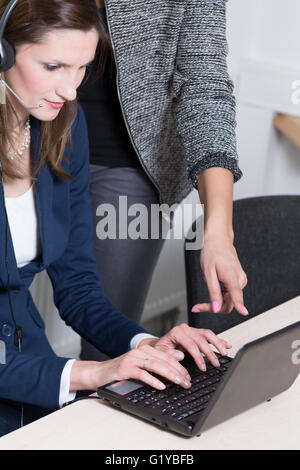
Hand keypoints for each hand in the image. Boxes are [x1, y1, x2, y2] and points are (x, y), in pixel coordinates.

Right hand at [70, 346, 192, 391]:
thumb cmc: (123, 370)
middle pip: (164, 360)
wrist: (101, 373)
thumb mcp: (143, 363)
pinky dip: (153, 380)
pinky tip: (161, 386)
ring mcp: (132, 359)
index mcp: (146, 349)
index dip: (180, 366)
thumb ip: (160, 358)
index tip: (189, 377)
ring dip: (170, 375)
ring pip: (155, 365)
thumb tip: (180, 355)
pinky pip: (142, 374)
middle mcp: (140, 351)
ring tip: (179, 382)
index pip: (168, 356)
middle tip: (187, 382)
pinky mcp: (125, 369)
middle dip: (178, 371)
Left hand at [139, 323, 231, 372]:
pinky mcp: (197, 332)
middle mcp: (185, 329)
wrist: (158, 345)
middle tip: (215, 364)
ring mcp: (192, 330)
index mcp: (176, 332)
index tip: (203, 367)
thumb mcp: (159, 353)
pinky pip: (209, 335)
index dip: (198, 356)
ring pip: (208, 334)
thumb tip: (181, 356)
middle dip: (210, 353)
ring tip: (224, 353)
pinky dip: (219, 340)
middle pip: (201, 339)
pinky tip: (227, 345)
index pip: (191, 344)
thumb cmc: (159, 350)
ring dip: (218, 344)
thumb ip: (169, 354)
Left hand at [192, 235, 247, 315]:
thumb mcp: (208, 273)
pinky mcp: (238, 281)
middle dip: (214, 308)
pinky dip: (220, 298)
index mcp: (232, 276)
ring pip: (229, 300)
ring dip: (216, 303)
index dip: (240, 305)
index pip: (237, 293)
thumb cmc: (212, 252)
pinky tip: (212, 292)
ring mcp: (240, 281)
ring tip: (201, 303)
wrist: (219, 241)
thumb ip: (213, 292)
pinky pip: (230, 295)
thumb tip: (216, 308)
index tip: (244, 312)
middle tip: (197, 307)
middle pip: (229, 302)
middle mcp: (240, 280)